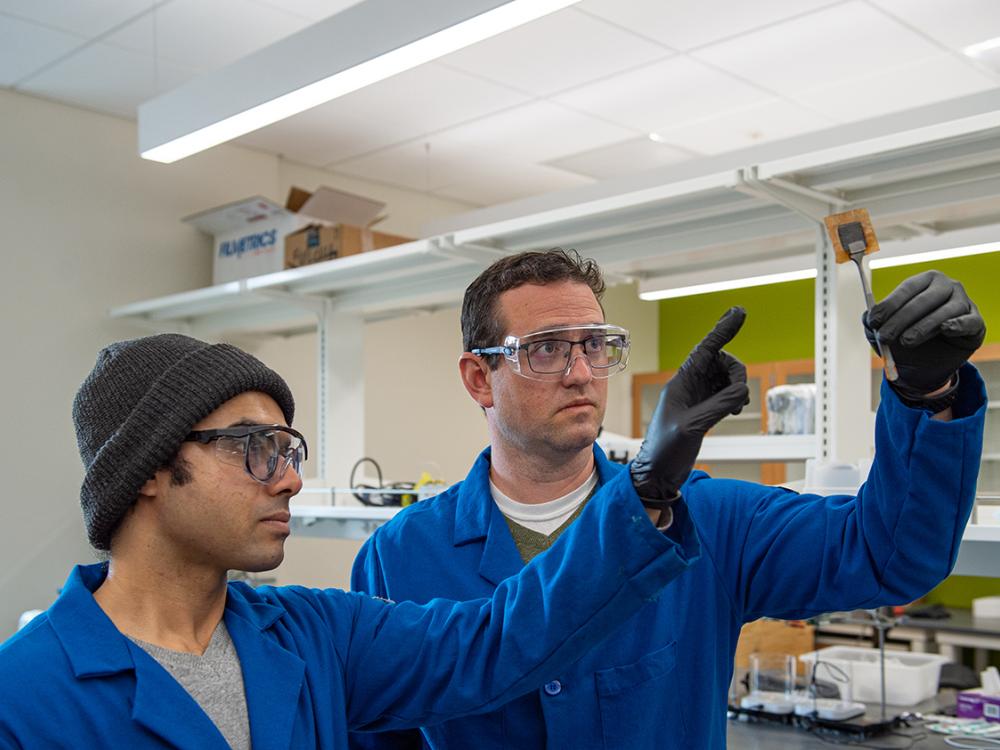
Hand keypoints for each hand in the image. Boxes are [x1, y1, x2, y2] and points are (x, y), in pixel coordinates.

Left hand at [630, 307, 749, 504]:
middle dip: (736, 372)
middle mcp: (689, 385)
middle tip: (738, 397)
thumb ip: (717, 406)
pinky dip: (735, 397)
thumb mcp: (692, 426)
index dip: (723, 330)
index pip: (706, 349)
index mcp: (681, 382)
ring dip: (736, 387)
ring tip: (735, 407)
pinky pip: (725, 392)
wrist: (657, 474)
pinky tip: (734, 411)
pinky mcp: (703, 409)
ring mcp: (696, 396)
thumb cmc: (665, 451)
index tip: (739, 312)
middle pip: (722, 361)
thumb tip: (741, 391)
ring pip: (725, 377)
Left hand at [864, 270, 984, 397]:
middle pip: (924, 300)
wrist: (927, 365)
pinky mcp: (975, 321)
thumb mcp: (885, 331)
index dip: (889, 305)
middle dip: (901, 319)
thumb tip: (866, 317)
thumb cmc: (906, 339)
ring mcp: (963, 302)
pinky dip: (957, 325)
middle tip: (885, 336)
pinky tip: (945, 328)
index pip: (907, 289)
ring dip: (923, 327)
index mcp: (924, 281)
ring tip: (906, 341)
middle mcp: (946, 287)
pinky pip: (968, 321)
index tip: (874, 321)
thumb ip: (873, 323)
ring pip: (944, 312)